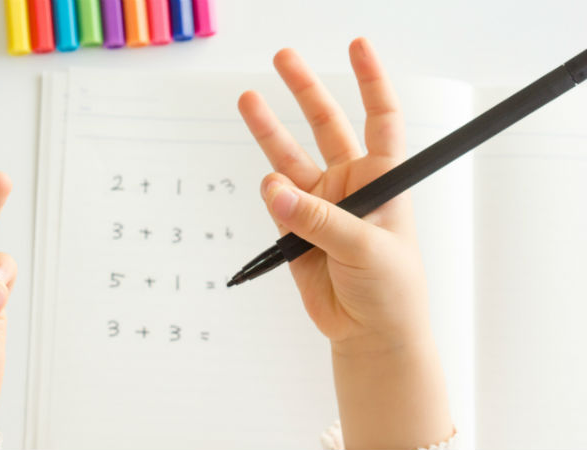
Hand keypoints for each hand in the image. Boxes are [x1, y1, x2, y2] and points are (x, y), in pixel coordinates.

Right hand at [239, 38, 452, 447]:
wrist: (368, 333)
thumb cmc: (391, 289)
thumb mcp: (366, 248)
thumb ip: (319, 219)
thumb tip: (274, 189)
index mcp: (383, 179)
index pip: (380, 118)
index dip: (371, 81)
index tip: (357, 46)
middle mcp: (349, 184)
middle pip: (326, 125)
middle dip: (305, 91)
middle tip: (284, 59)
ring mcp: (319, 205)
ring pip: (289, 157)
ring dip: (268, 129)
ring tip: (249, 100)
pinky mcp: (294, 230)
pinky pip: (275, 202)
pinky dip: (270, 195)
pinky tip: (271, 192)